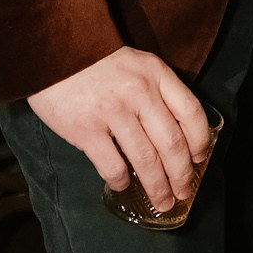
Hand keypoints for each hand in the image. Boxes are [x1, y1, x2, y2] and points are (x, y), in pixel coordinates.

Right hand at [27, 46, 212, 212]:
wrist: (51, 50)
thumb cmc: (93, 59)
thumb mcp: (134, 63)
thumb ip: (154, 89)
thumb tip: (174, 131)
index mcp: (155, 73)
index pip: (190, 111)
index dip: (200, 140)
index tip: (201, 158)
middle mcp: (139, 92)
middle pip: (172, 143)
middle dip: (182, 174)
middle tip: (183, 192)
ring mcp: (112, 111)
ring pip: (146, 161)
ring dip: (157, 187)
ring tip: (161, 201)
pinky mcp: (86, 130)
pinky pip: (112, 166)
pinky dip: (121, 181)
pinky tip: (122, 185)